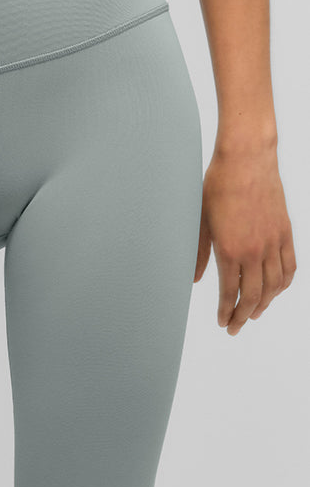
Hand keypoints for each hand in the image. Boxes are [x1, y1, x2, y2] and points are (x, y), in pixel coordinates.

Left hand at [193, 139, 296, 334]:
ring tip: (254, 314)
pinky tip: (275, 291)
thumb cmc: (218, 185)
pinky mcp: (285, 231)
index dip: (226, 312)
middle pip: (253, 296)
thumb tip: (196, 279)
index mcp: (229, 250)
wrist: (246, 158)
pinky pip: (289, 266)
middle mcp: (254, 250)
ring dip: (264, 304)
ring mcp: (273, 242)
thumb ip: (200, 254)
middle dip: (243, 316)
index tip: (222, 322)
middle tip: (235, 327)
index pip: (229, 293)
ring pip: (273, 286)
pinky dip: (283, 284)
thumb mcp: (200, 222)